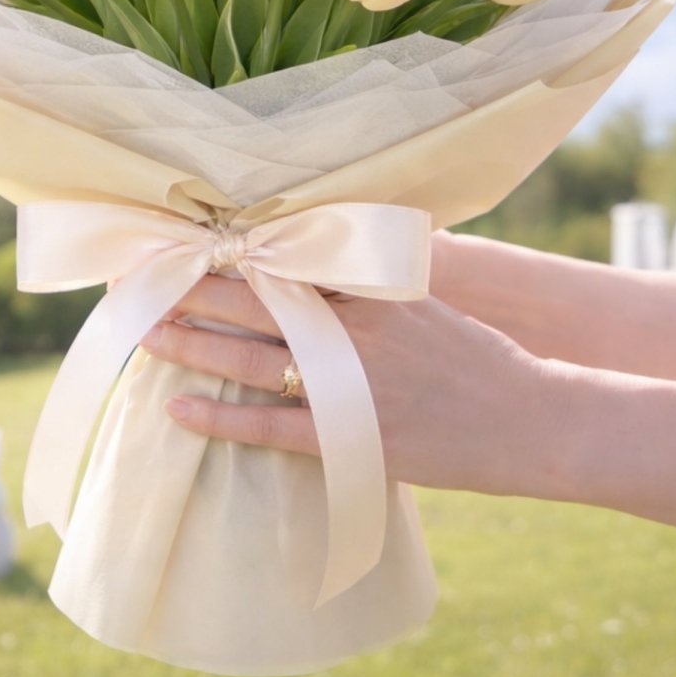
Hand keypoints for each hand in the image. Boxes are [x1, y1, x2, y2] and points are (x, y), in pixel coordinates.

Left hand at [141, 274, 559, 496]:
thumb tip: (327, 249)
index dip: (229, 250)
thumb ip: (372, 279)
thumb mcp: (427, 300)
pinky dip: (222, 419)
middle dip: (194, 288)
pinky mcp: (351, 438)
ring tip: (145, 333)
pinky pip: (270, 427)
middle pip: (255, 302)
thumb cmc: (481, 359)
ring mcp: (350, 384)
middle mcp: (353, 330)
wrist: (534, 420)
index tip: (183, 238)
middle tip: (141, 279)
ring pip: (251, 359)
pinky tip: (180, 409)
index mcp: (371, 290)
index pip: (284, 259)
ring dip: (193, 345)